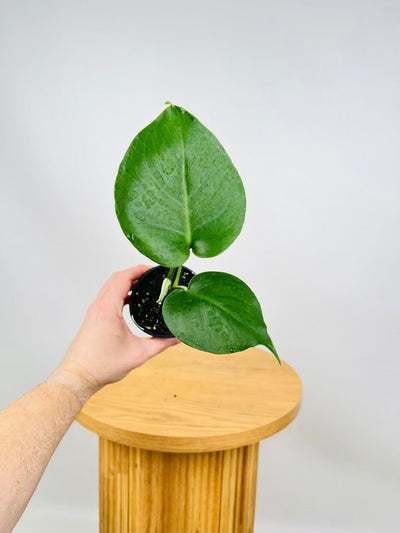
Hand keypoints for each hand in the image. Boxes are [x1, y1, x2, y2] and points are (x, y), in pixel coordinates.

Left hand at [54, 265, 179, 397]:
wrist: (78, 376)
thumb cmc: (102, 366)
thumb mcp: (138, 354)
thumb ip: (160, 344)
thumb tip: (177, 338)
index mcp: (108, 309)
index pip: (123, 278)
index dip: (139, 270)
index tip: (153, 269)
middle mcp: (98, 306)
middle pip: (116, 278)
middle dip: (135, 273)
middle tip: (152, 275)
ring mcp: (94, 311)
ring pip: (110, 287)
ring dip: (126, 282)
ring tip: (144, 286)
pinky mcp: (93, 318)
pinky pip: (107, 297)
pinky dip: (120, 293)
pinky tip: (132, 302)